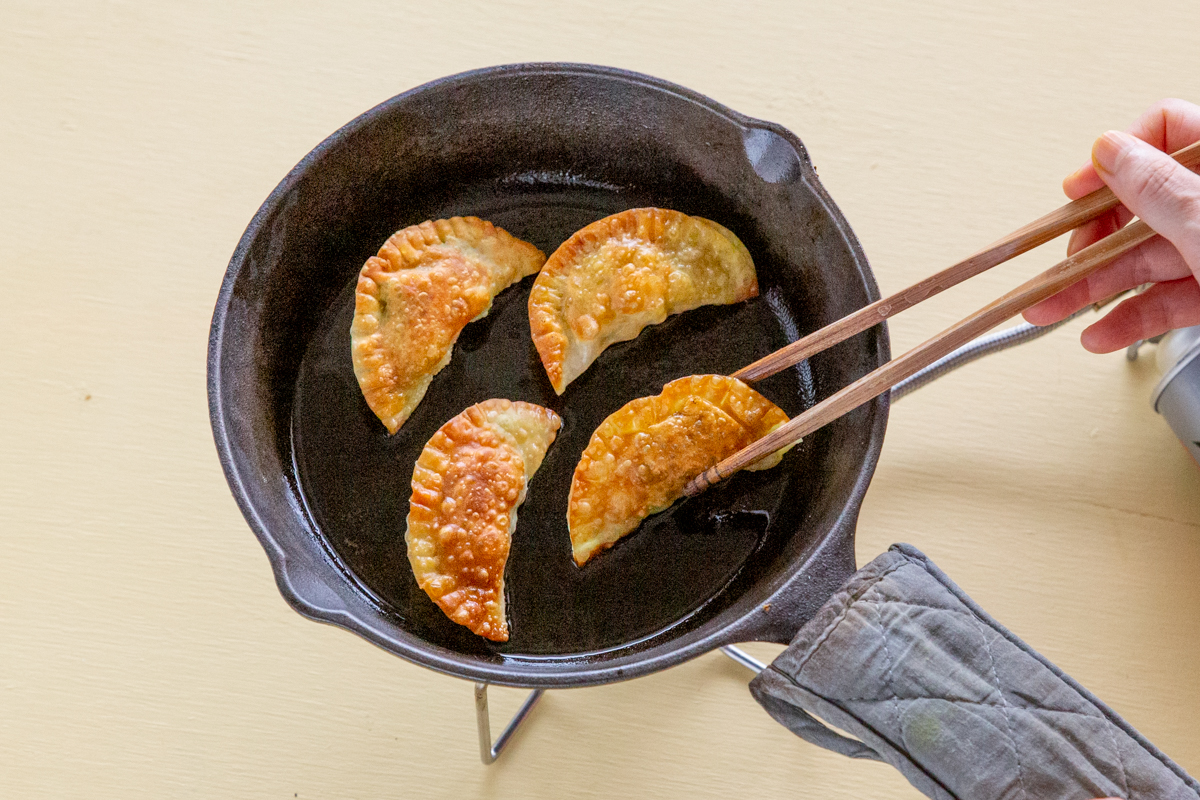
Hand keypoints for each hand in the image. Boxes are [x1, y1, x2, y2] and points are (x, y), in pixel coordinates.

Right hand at [1022, 98, 1199, 351]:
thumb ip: (1158, 187)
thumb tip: (1109, 151)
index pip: (1162, 130)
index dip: (1115, 158)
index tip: (1078, 190)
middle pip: (1138, 206)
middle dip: (1087, 240)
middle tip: (1058, 260)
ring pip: (1141, 259)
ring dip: (1090, 288)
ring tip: (1048, 308)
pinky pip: (1163, 300)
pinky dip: (1127, 318)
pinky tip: (1100, 332)